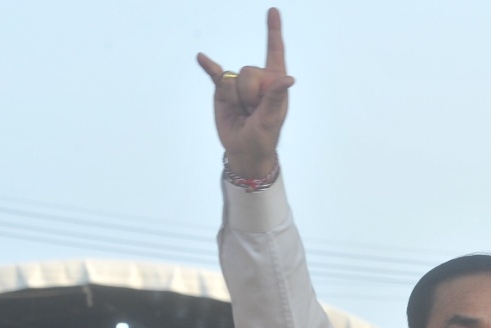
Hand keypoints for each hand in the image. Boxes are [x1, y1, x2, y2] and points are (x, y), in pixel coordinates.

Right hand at [198, 8, 293, 178]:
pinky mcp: (222, 90)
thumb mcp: (271, 119)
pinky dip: (208, 66)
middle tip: (253, 112)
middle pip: (249, 71)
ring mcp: (239, 84)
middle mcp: (258, 79)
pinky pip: (215, 74)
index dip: (274, 31)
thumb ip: (276, 97)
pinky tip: (202, 58)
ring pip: (232, 78)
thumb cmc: (264, 137)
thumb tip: (288, 79)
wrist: (243, 151)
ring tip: (243, 113)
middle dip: (249, 94)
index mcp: (274, 82)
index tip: (273, 11)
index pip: (275, 52)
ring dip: (236, 99)